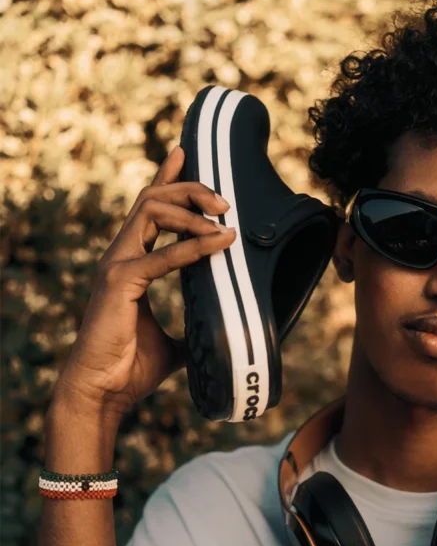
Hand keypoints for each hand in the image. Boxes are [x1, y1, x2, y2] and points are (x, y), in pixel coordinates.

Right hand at [52, 145, 235, 417]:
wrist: (102, 392)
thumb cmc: (130, 369)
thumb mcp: (173, 344)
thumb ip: (191, 329)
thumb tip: (221, 334)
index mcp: (129, 262)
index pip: (147, 209)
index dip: (166, 178)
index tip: (185, 153)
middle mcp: (119, 255)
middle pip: (153, 199)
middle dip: (190, 189)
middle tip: (225, 202)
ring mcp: (116, 264)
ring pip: (152, 211)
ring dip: (192, 210)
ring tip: (224, 221)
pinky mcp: (120, 282)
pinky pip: (162, 254)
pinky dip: (193, 247)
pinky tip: (220, 243)